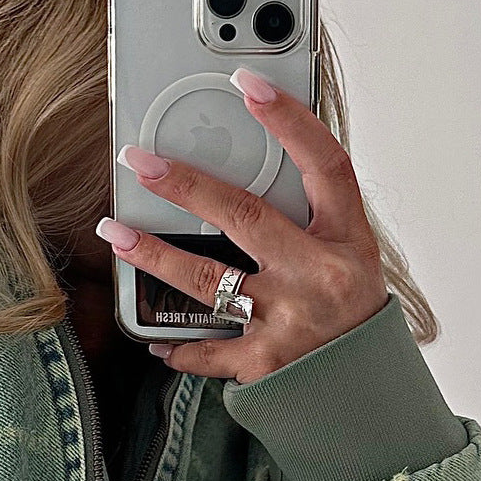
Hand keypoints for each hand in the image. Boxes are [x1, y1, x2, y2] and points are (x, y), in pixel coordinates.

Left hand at [97, 70, 389, 383]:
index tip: (249, 84)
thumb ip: (309, 223)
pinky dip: (177, 344)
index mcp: (348, 241)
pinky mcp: (265, 365)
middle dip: (185, 185)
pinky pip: (206, 350)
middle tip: (140, 162)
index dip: (289, 121)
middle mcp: (320, 276)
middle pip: (245, 215)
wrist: (365, 395)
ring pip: (207, 279)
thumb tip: (243, 179)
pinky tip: (155, 338)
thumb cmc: (352, 319)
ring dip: (153, 254)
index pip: (324, 166)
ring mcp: (290, 321)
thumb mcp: (351, 261)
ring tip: (114, 232)